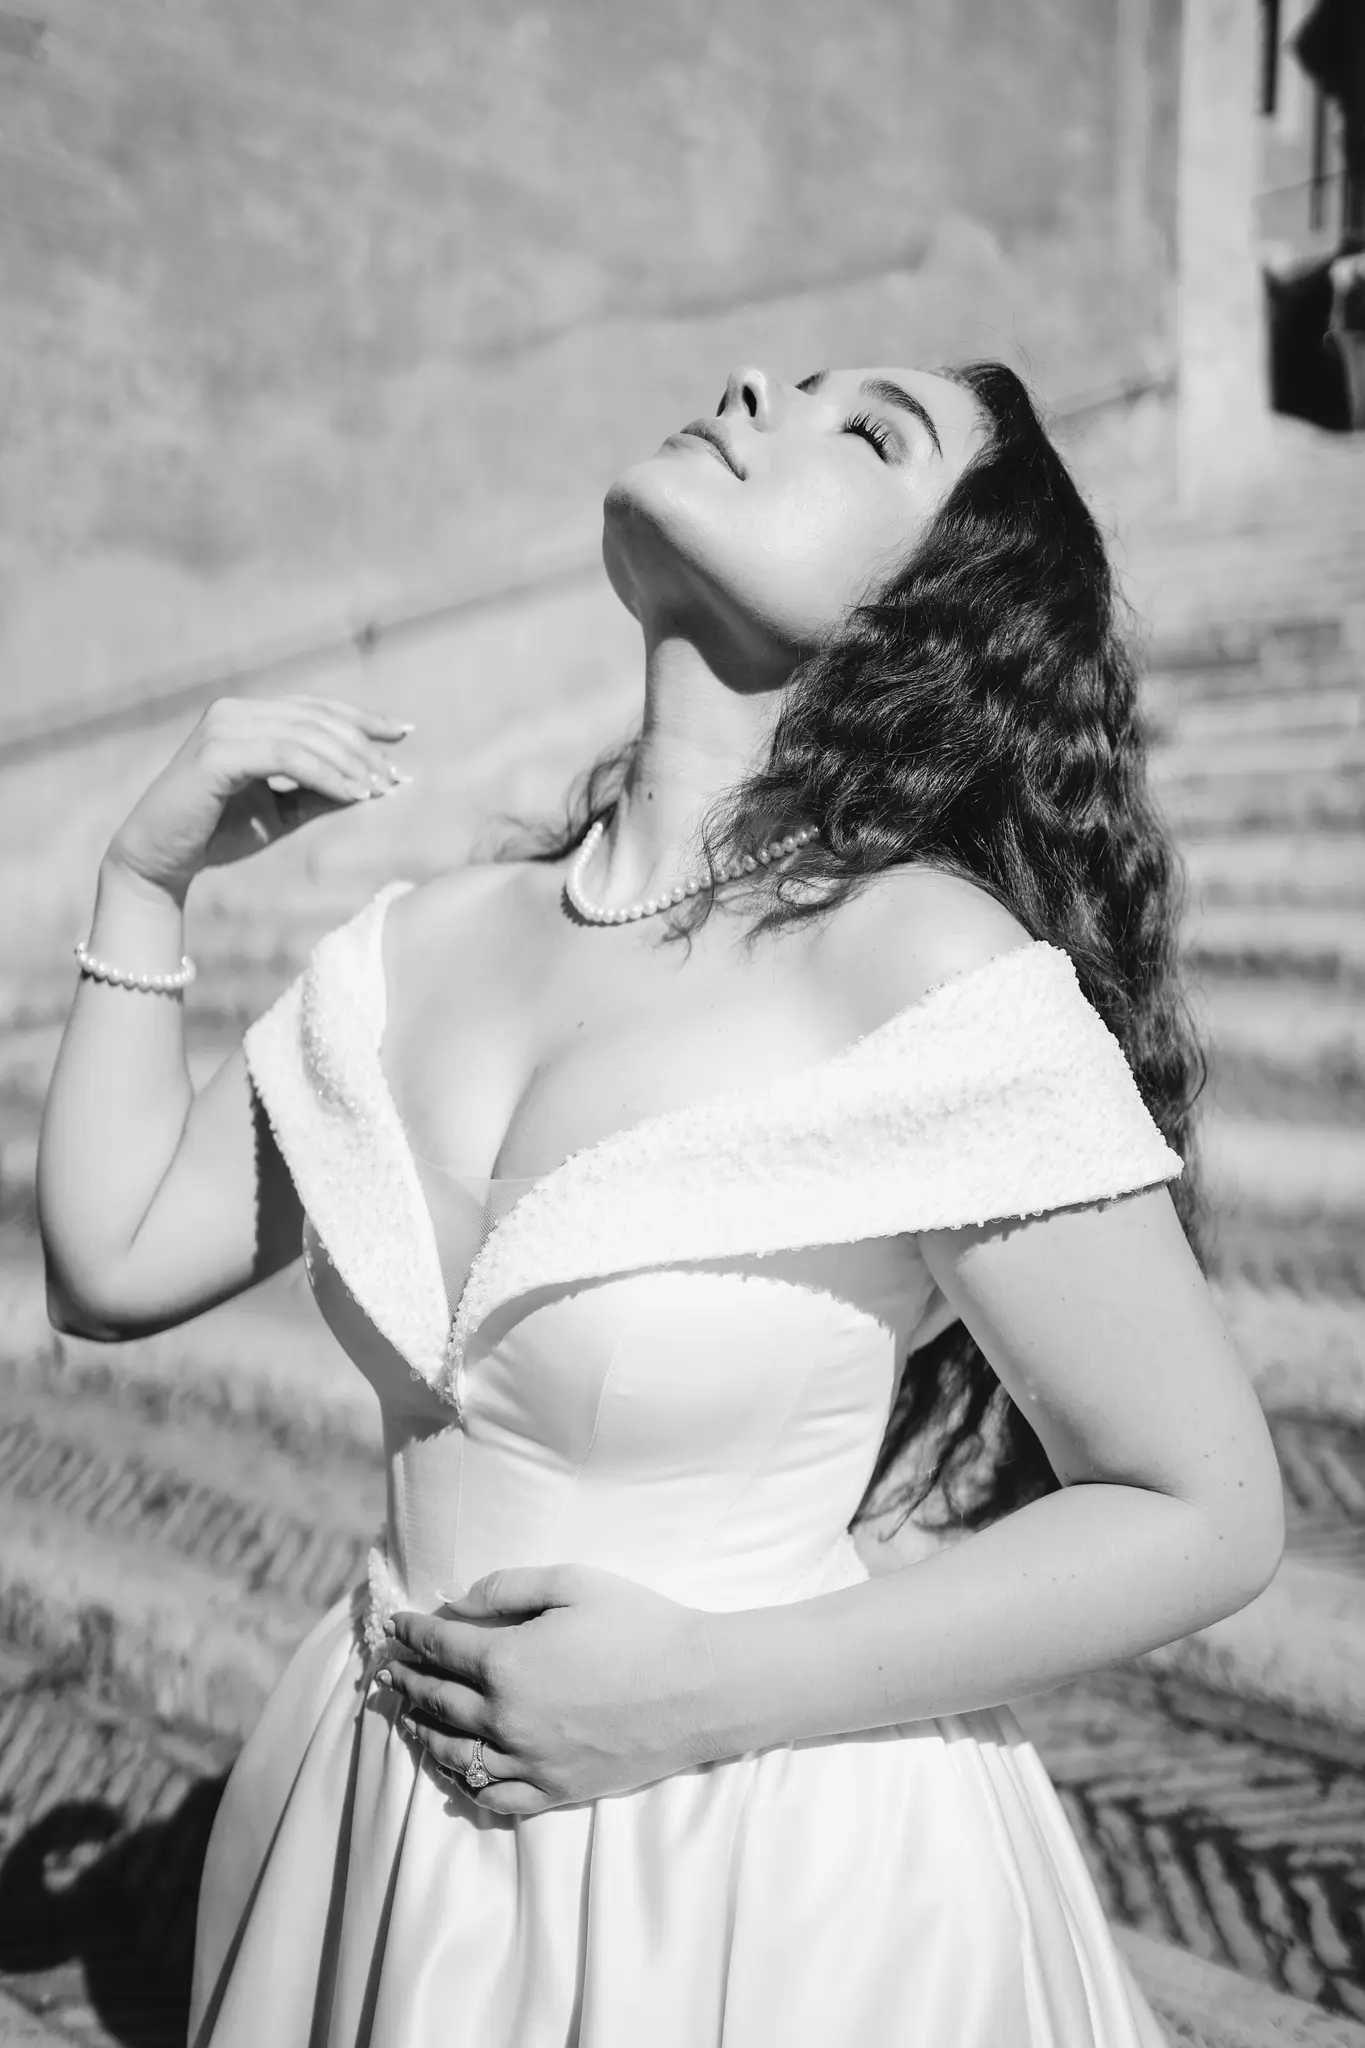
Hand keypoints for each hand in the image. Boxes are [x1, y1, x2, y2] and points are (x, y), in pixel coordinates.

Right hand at [105, 693, 413, 899]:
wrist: (161, 858)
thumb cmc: (220, 832)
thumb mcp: (285, 810)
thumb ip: (326, 792)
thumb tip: (383, 784)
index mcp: (248, 716)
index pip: (316, 707)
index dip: (362, 717)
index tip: (403, 732)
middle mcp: (234, 711)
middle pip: (318, 719)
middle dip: (363, 747)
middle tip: (393, 779)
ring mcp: (223, 728)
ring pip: (306, 735)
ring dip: (349, 764)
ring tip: (377, 791)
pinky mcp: (217, 754)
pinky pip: (287, 757)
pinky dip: (325, 776)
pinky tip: (352, 796)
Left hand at [377, 1564, 719, 1815]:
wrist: (699, 1688)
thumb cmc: (640, 1625)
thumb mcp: (573, 1582)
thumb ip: (509, 1586)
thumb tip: (461, 1602)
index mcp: (507, 1662)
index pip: (439, 1646)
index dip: (412, 1633)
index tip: (396, 1625)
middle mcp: (507, 1718)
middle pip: (437, 1699)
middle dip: (407, 1678)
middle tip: (390, 1668)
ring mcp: (529, 1761)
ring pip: (454, 1752)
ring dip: (423, 1730)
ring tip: (409, 1716)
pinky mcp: (555, 1790)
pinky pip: (492, 1795)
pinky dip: (464, 1780)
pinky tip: (458, 1766)